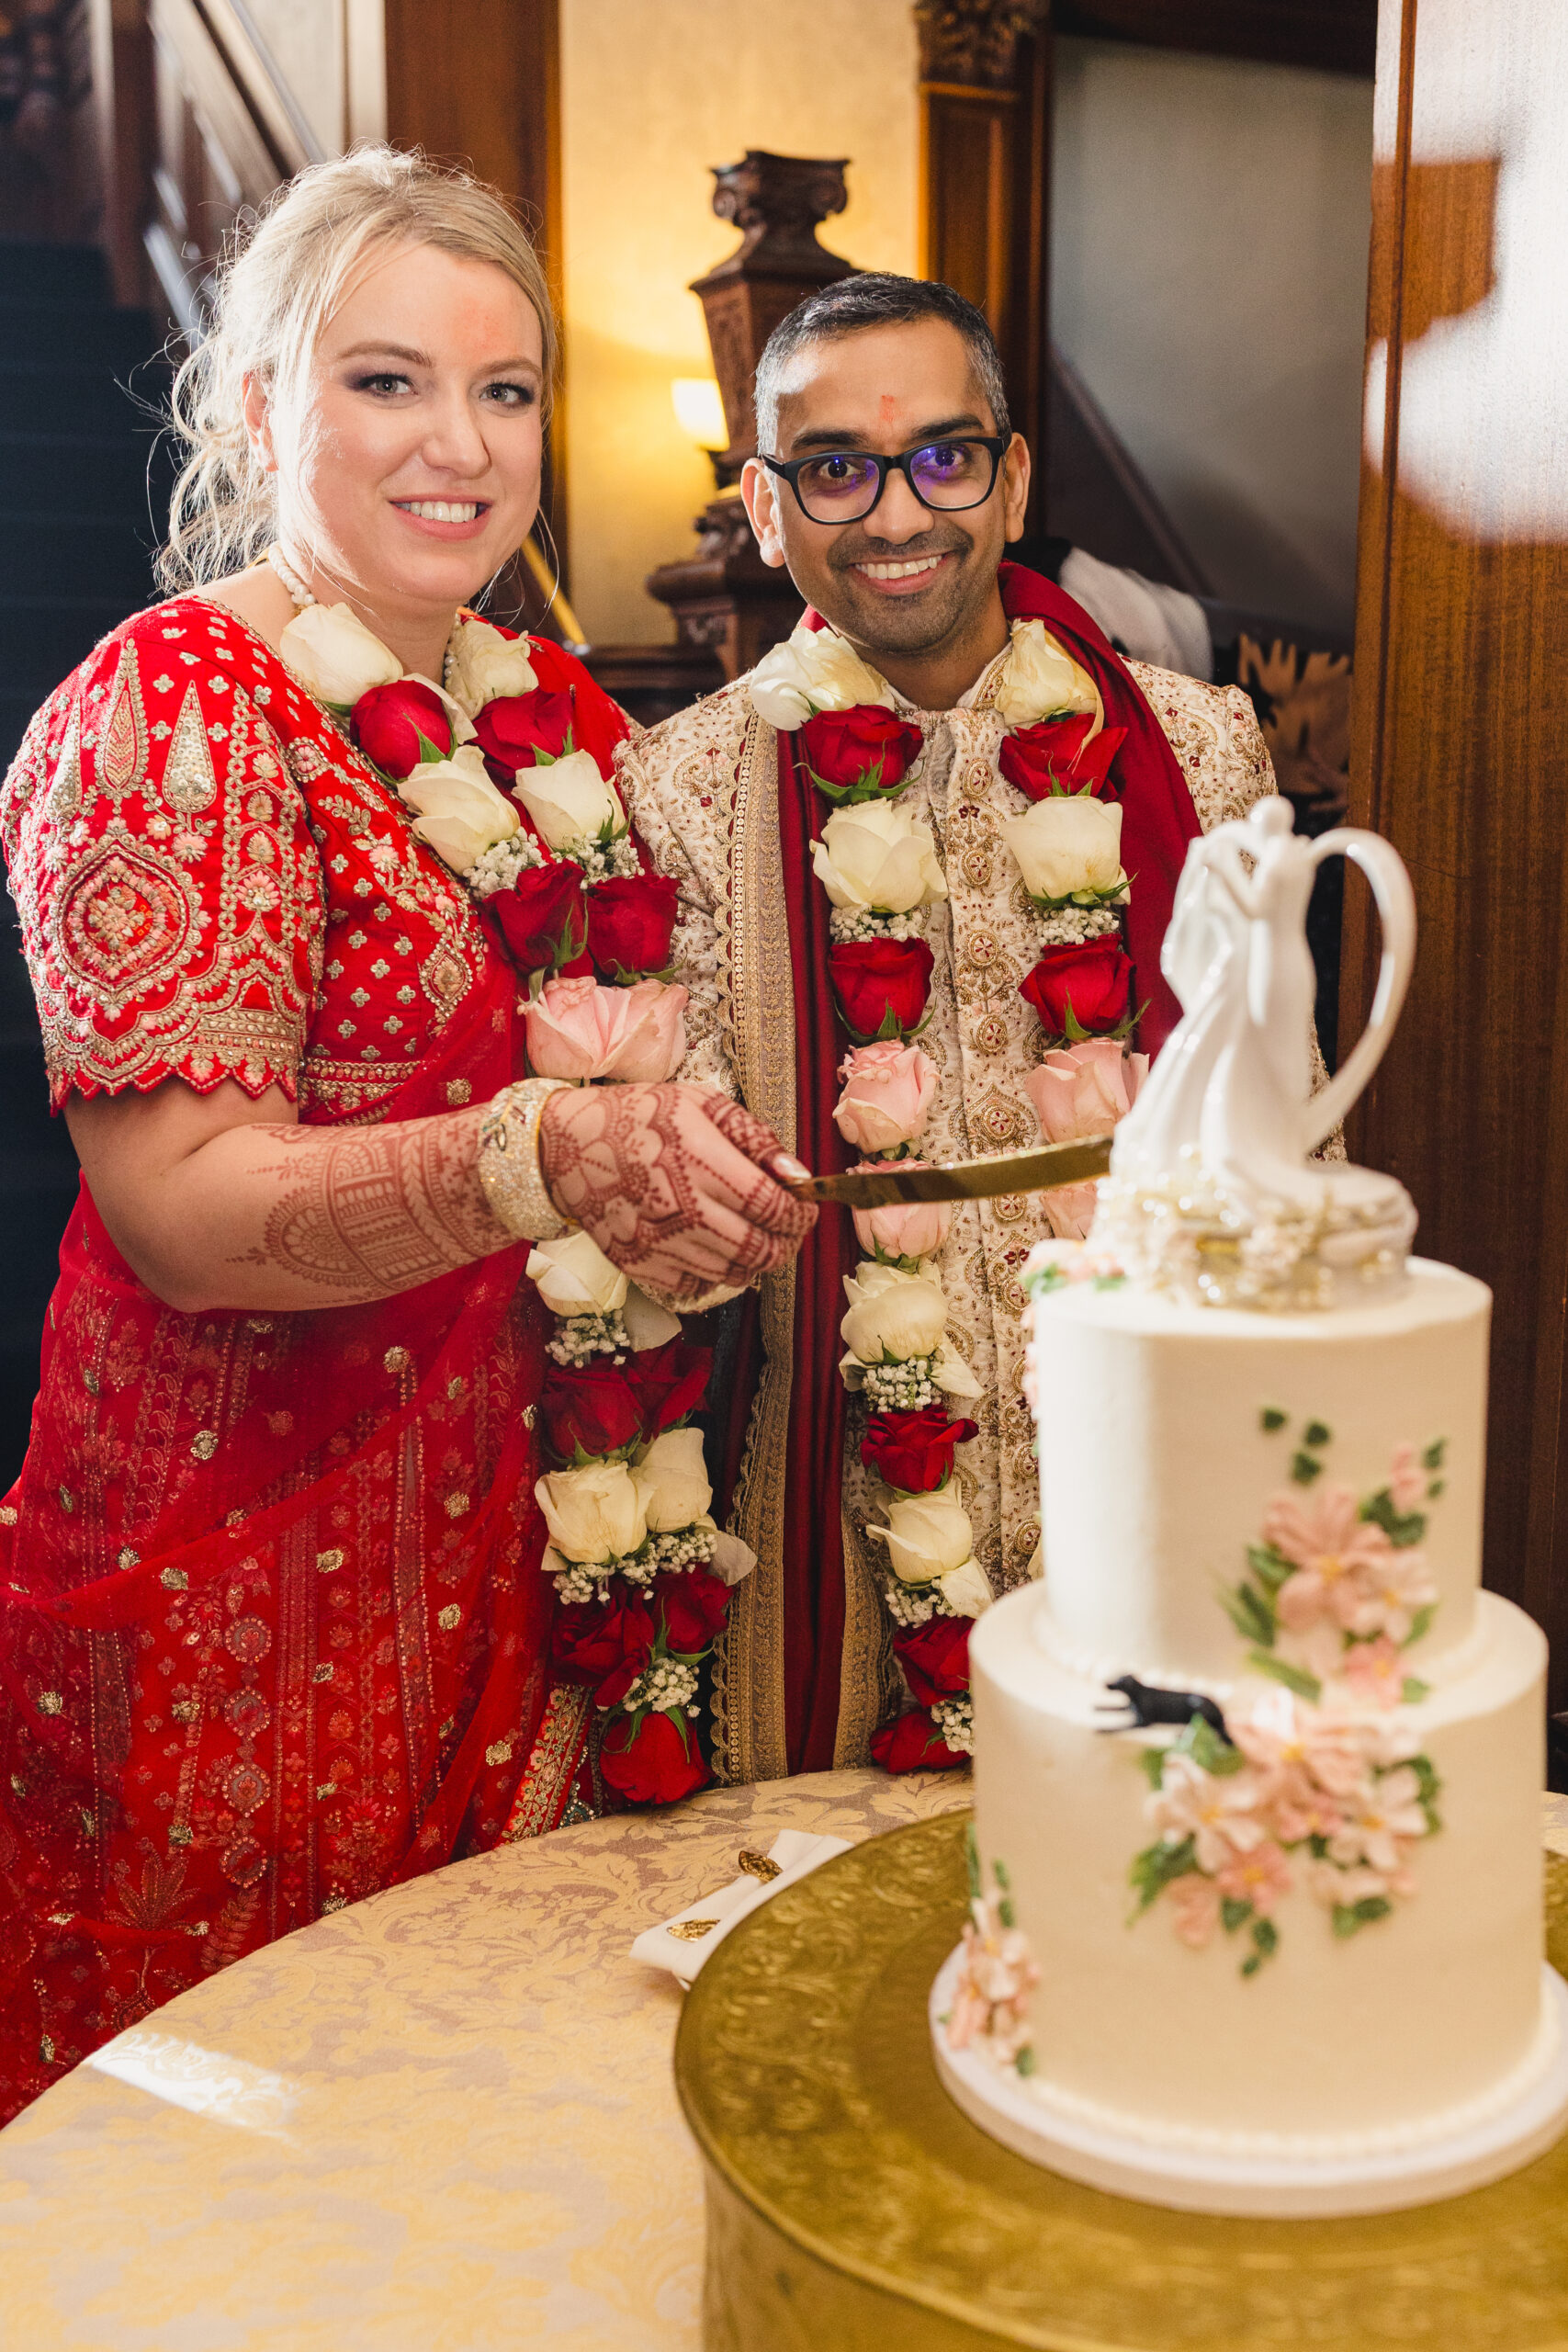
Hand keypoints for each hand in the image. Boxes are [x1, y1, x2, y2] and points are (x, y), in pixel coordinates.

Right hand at [538, 1084, 816, 1305]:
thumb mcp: (700, 1104)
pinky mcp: (638, 1264)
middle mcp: (680, 1207)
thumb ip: (755, 1138)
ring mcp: (657, 1242)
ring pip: (732, 1273)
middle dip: (785, 1245)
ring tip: (754, 1239)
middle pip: (758, 1249)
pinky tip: (711, 1249)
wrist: (566, 1146)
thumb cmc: (640, 1117)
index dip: (800, 1215)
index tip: (805, 1211)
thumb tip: (798, 1178)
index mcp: (700, 1160)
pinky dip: (713, 1274)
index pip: (771, 1206)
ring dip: (754, 1261)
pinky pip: (695, 1287)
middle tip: (787, 1233)